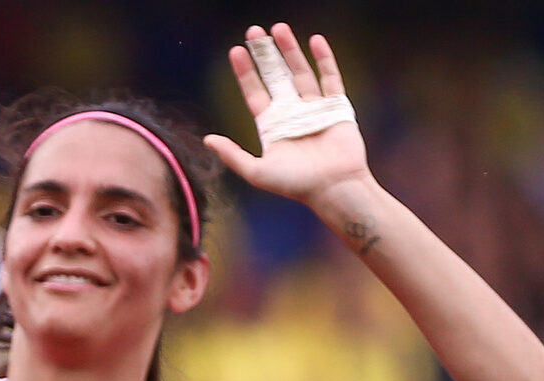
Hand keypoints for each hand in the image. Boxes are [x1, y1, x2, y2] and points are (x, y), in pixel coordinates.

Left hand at [204, 23, 372, 208]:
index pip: (254, 91)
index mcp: (271, 125)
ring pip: (300, 71)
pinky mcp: (336, 106)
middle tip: (254, 31)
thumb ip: (232, 155)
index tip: (236, 51)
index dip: (245, 72)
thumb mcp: (256, 172)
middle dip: (264, 53)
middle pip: (275, 75)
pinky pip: (330, 77)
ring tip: (279, 28)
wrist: (333, 188)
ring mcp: (314, 108)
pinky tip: (315, 40)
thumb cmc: (295, 185)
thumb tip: (206, 140)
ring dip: (290, 50)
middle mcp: (291, 112)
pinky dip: (324, 59)